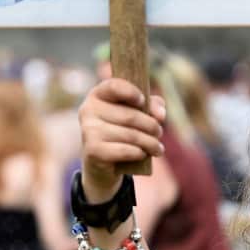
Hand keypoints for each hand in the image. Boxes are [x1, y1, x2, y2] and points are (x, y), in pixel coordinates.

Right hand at [78, 79, 165, 201]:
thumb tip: (160, 115)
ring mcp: (88, 130)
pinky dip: (138, 153)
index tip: (143, 101)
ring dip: (150, 143)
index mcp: (98, 94)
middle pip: (130, 116)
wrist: (102, 163)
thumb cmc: (122, 130)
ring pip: (130, 135)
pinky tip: (143, 154)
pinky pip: (124, 150)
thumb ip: (152, 104)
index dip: (131, 92)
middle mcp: (88, 109)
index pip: (114, 86)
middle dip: (151, 126)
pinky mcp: (93, 150)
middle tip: (159, 133)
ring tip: (158, 148)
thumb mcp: (138, 112)